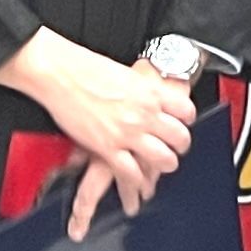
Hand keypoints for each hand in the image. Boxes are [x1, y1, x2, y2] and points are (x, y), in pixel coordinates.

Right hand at [0, 29, 194, 237]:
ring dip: (166, 164)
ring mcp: (127, 133)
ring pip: (162, 158)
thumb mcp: (126, 74)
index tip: (184, 123)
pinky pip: (131, 173)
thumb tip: (148, 95)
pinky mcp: (107, 148)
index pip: (186, 110)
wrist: (62, 74)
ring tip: (165, 165)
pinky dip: (138, 181)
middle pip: (179, 137)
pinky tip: (139, 182)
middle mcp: (144, 113)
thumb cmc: (86, 68)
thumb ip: (141, 89)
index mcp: (150, 92)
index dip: (188, 120)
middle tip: (178, 148)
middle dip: (181, 146)